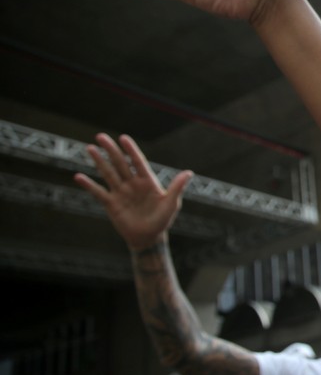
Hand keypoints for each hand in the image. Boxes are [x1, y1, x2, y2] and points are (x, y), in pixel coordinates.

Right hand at [73, 134, 191, 250]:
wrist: (148, 238)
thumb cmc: (162, 220)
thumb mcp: (171, 204)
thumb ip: (177, 188)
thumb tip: (189, 173)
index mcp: (147, 181)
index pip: (137, 162)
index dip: (131, 150)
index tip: (123, 138)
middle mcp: (132, 184)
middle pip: (120, 163)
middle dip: (111, 150)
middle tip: (100, 136)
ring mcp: (120, 192)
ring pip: (108, 173)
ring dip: (99, 161)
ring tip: (89, 148)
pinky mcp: (111, 204)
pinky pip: (98, 193)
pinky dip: (89, 185)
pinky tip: (78, 177)